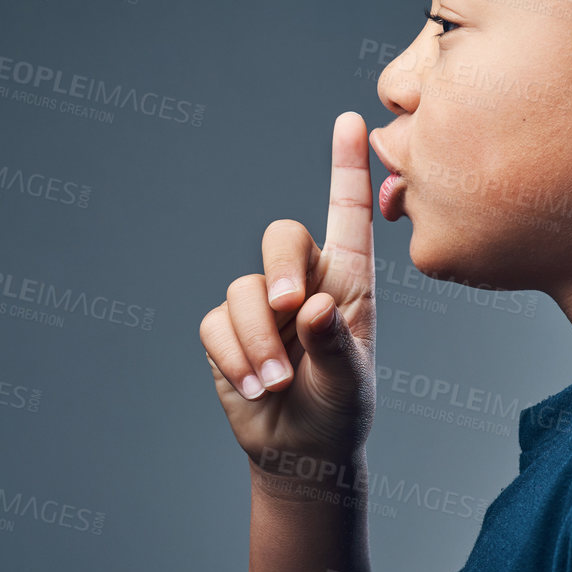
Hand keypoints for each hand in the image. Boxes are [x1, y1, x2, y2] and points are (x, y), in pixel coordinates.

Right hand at [199, 111, 377, 478]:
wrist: (301, 450)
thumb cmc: (340, 409)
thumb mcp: (351, 382)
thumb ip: (335, 345)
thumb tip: (314, 307)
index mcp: (348, 281)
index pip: (348, 215)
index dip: (349, 167)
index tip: (354, 121)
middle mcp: (304, 281)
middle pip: (282, 237)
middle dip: (282, 269)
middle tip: (290, 308)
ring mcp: (262, 304)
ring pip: (244, 289)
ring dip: (258, 340)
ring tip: (277, 381)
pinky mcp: (226, 330)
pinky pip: (216, 325)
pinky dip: (235, 358)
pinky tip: (254, 386)